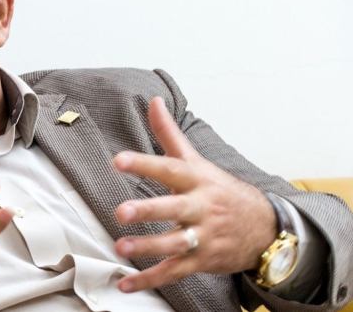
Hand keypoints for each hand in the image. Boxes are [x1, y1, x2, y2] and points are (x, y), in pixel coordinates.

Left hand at [112, 97, 276, 292]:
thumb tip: (152, 101)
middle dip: (148, 211)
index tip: (119, 160)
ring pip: (175, 243)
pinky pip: (174, 271)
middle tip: (121, 212)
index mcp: (196, 180)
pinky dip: (149, 280)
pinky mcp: (201, 260)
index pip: (169, 168)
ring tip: (121, 248)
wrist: (266, 227)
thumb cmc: (221, 190)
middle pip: (173, 208)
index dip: (144, 163)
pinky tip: (126, 283)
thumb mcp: (196, 161)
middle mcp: (200, 207)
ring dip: (148, 248)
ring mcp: (203, 236)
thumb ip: (169, 134)